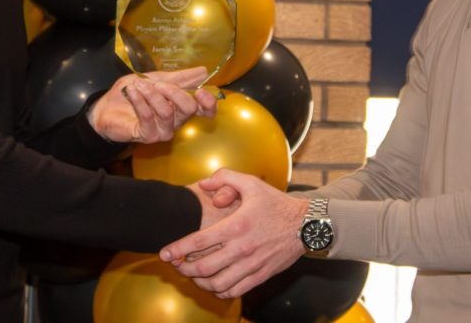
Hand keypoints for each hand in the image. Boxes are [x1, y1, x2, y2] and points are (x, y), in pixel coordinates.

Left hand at [87, 66, 215, 143]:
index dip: (208, 103)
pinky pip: (148, 117)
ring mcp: (162, 130)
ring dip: (152, 94)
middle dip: (174, 91)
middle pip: (189, 109)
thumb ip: (179, 77)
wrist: (106, 106)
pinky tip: (132, 91)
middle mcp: (176, 120)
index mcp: (181, 106)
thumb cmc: (132, 93)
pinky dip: (140, 101)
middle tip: (158, 83)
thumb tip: (203, 71)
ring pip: (168, 112)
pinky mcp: (147, 136)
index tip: (201, 91)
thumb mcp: (156, 78)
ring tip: (138, 85)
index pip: (205, 110)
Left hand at [159, 169, 307, 297]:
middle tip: (176, 265)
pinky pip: (233, 291)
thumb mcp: (252, 183)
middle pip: (203, 268)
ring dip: (199, 282)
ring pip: (216, 283)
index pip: (199, 242)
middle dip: (184, 268)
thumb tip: (202, 184)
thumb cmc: (276, 204)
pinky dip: (218, 291)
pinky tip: (213, 283)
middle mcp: (242, 248)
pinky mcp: (260, 276)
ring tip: (192, 275)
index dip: (177, 249)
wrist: (306, 225)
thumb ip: (225, 178)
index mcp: (236, 226)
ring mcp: (251, 265)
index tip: (164, 253)